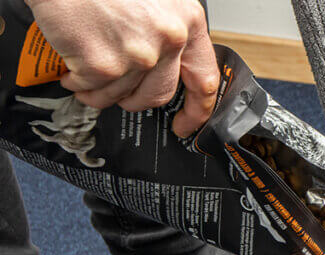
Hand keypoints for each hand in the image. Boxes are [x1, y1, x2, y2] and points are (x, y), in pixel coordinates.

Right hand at [26, 0, 218, 136]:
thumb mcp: (153, 3)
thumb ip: (166, 34)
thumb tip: (165, 70)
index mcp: (187, 20)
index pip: (204, 78)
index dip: (197, 109)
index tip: (186, 123)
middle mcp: (170, 38)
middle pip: (159, 94)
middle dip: (136, 99)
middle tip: (120, 91)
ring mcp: (139, 55)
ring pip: (123, 95)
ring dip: (101, 89)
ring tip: (86, 68)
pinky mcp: (105, 65)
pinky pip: (93, 90)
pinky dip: (78, 82)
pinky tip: (72, 63)